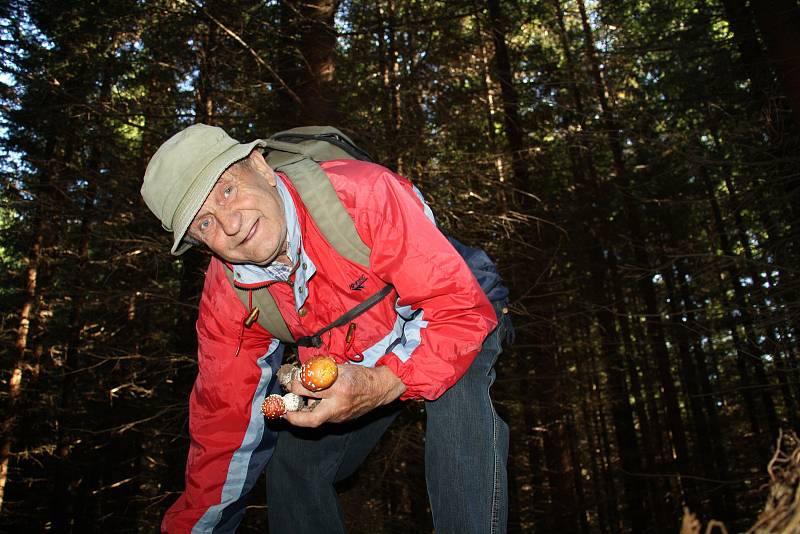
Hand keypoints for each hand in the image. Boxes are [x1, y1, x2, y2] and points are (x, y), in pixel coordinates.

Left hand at [283, 364, 405, 426]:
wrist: (378, 389)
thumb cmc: (359, 376)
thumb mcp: (340, 368)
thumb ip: (321, 373)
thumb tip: (301, 376)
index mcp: (339, 388)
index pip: (311, 390)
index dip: (296, 387)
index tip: (290, 384)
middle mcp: (339, 405)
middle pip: (312, 419)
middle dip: (294, 418)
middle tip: (284, 412)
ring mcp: (340, 416)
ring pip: (316, 419)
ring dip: (304, 413)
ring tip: (297, 403)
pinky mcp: (341, 421)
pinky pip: (323, 418)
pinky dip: (314, 412)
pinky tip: (309, 405)